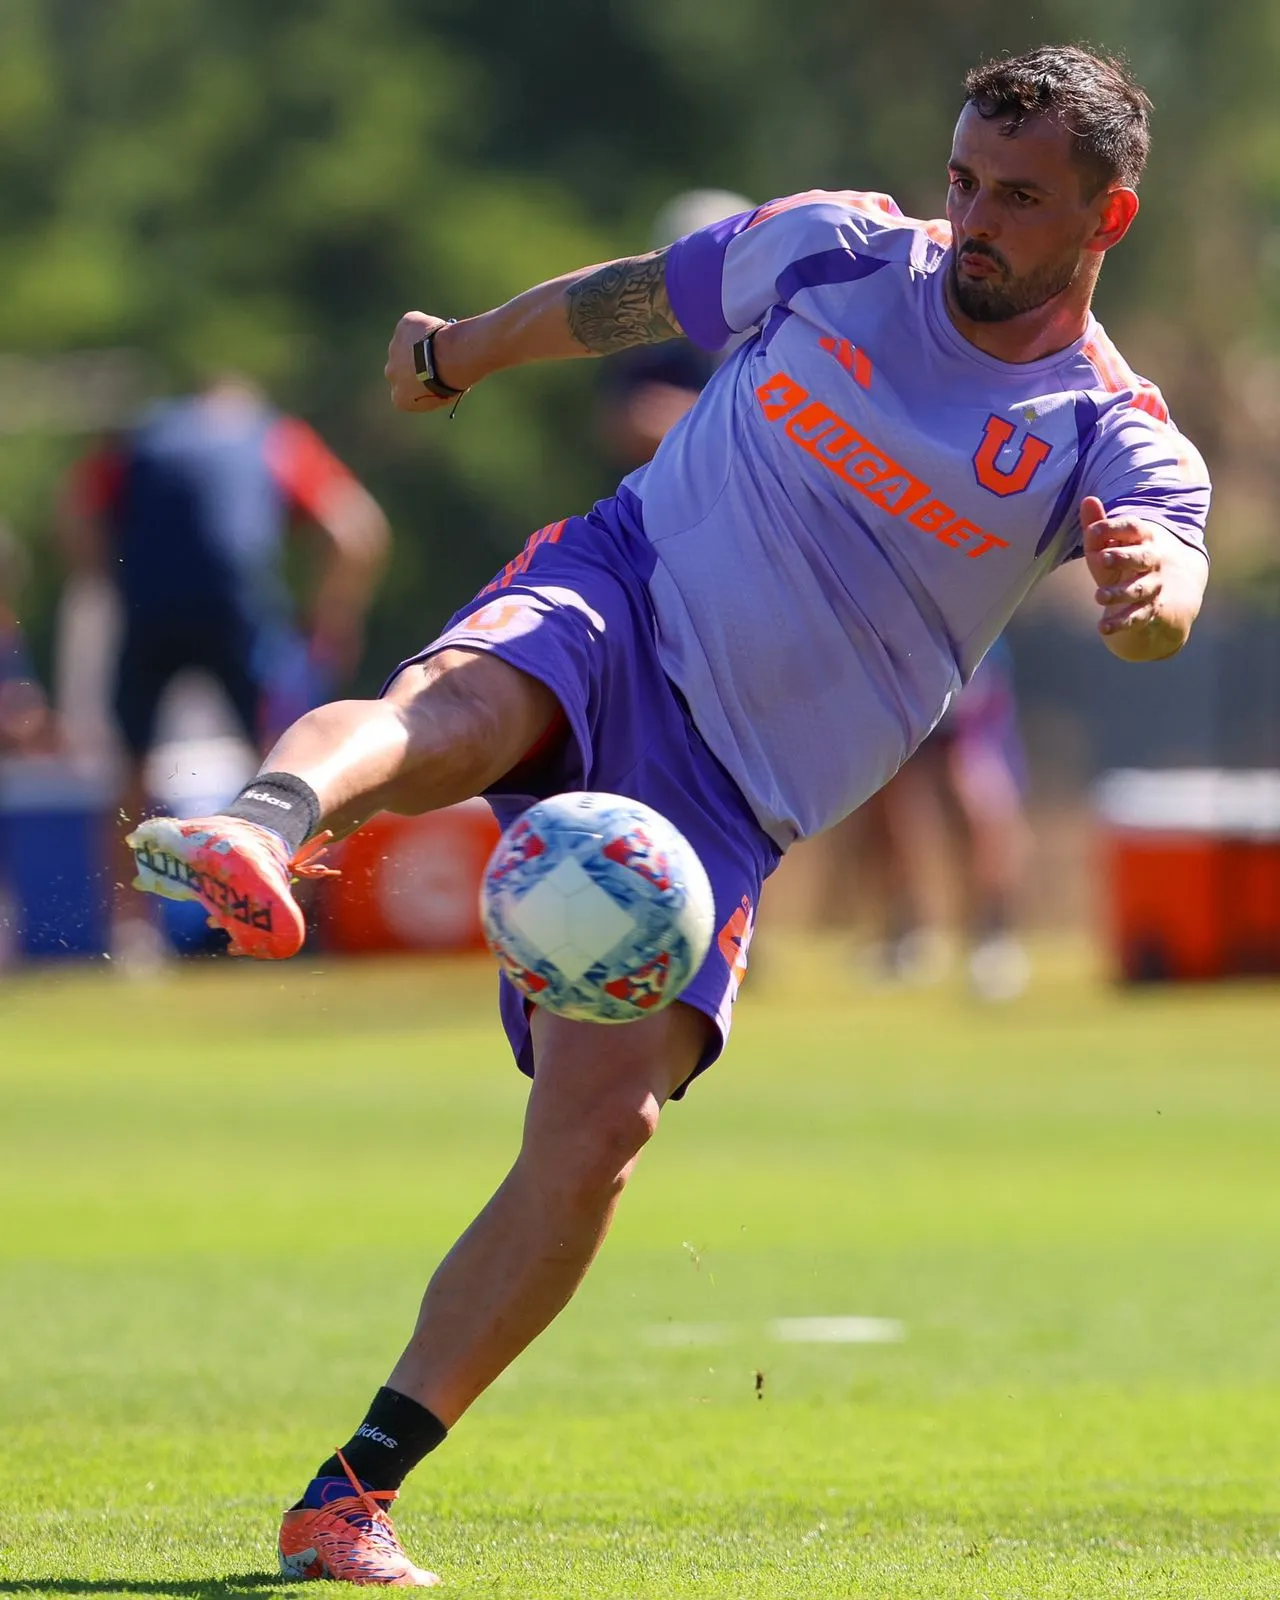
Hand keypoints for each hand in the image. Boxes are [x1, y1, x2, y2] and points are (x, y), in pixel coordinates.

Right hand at [385, 312, 457, 412]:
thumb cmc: (451, 380)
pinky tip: (438, 330)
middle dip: (413, 363)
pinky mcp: (402, 327)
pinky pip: (413, 325)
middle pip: (400, 367)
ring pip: (405, 344)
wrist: (450, 358)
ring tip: (439, 343)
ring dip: (418, 343)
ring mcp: (394, 349)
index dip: (418, 384)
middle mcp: (391, 374)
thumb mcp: (443, 396)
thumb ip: (433, 390)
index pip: (405, 393)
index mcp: (399, 397)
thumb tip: (442, 382)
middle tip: (434, 358)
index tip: (431, 378)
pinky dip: (423, 326)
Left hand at [1080, 495, 1192, 659]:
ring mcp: (1154, 587)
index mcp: (1146, 539)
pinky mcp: (1152, 611)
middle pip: (1141, 557)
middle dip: (1123, 557)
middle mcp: (1154, 562)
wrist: (1175, 596)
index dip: (1114, 528)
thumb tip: (1087, 499)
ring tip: (1099, 597)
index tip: (1092, 531)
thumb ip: (1100, 526)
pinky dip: (1120, 623)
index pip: (1134, 528)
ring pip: (1138, 590)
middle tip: (1103, 558)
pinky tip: (1102, 628)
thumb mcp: (1117, 545)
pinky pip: (1137, 617)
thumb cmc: (1133, 563)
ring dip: (1118, 593)